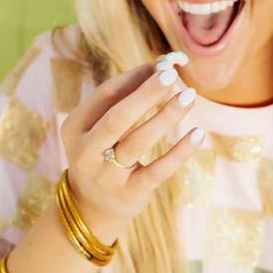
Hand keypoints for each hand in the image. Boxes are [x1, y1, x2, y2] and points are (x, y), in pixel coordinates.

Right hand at [60, 54, 201, 237]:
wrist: (92, 207)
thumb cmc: (103, 153)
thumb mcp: (104, 128)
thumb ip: (129, 98)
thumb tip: (166, 64)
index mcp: (74, 128)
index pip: (105, 95)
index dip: (135, 78)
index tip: (163, 66)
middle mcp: (85, 152)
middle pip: (117, 117)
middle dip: (145, 94)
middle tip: (171, 74)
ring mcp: (106, 176)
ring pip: (137, 142)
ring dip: (165, 117)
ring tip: (190, 96)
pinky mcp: (129, 193)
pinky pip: (158, 171)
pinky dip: (179, 152)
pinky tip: (198, 134)